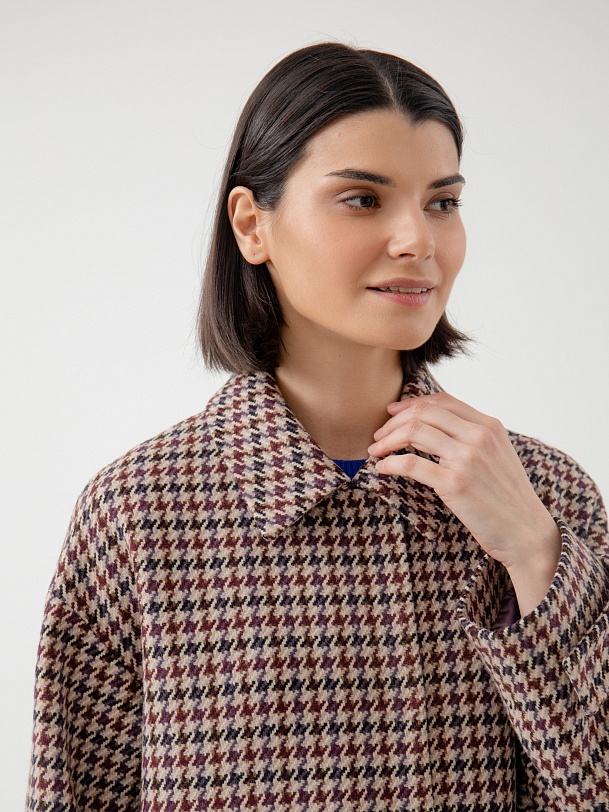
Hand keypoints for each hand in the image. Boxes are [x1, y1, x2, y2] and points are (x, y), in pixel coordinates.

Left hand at [367, 391, 561, 615]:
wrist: (526, 532)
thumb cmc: (507, 497)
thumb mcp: (497, 455)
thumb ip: (472, 437)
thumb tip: (432, 426)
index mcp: (489, 426)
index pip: (441, 402)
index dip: (411, 404)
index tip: (392, 413)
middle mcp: (479, 437)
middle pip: (423, 413)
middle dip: (394, 422)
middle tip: (379, 436)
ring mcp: (467, 459)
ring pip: (414, 432)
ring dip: (387, 441)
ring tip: (375, 451)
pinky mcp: (455, 484)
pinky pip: (411, 464)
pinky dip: (390, 463)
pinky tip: (383, 469)